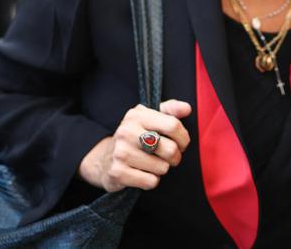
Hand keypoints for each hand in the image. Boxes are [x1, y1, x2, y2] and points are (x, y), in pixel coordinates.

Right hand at [77, 100, 191, 191]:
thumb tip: (187, 108)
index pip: (173, 125)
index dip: (183, 138)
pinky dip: (151, 180)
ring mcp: (121, 152)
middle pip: (170, 149)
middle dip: (175, 157)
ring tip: (152, 164)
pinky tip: (143, 174)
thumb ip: (170, 110)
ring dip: (161, 169)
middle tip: (168, 157)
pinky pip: (150, 181)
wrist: (103, 159)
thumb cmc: (135, 137)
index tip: (181, 143)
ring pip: (162, 168)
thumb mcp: (149, 117)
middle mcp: (127, 132)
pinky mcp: (117, 172)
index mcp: (137, 115)